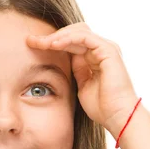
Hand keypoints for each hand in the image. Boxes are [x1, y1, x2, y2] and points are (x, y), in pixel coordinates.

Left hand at [27, 23, 139, 137]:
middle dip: (51, 36)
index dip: (51, 43)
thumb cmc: (102, 107)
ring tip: (41, 42)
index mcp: (94, 58)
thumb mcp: (82, 87)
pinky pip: (85, 38)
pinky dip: (68, 39)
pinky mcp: (108, 50)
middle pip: (73, 34)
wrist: (117, 116)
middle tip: (31, 40)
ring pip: (78, 32)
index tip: (32, 46)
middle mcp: (100, 50)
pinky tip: (54, 44)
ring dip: (57, 36)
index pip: (70, 43)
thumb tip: (63, 64)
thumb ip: (76, 72)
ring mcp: (105, 48)